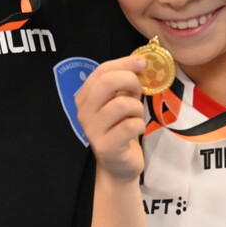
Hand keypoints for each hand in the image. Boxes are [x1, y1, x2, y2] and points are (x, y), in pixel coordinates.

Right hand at [75, 57, 147, 182]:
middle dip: (130, 80)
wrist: (119, 165)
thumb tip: (139, 61)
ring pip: (121, 104)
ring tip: (136, 116)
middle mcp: (83, 112)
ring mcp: (92, 130)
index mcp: (85, 97)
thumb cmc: (121, 128)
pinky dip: (139, 125)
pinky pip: (129, 125)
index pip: (101, 71)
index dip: (124, 63)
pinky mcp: (106, 146)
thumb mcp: (122, 101)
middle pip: (106, 82)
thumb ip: (125, 83)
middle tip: (140, 89)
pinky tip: (136, 130)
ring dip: (137, 107)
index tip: (142, 63)